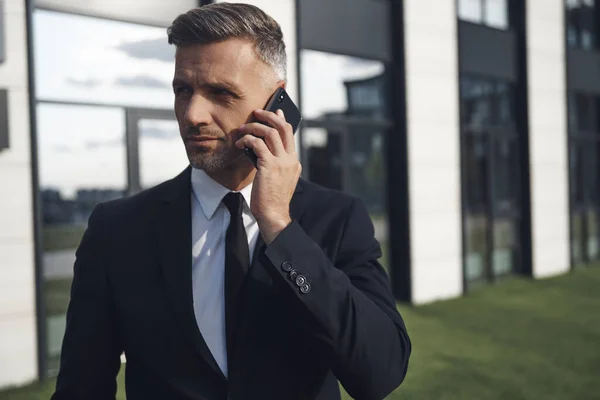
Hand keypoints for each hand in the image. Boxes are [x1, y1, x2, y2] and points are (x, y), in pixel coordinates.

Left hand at [236, 109, 301, 244]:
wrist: (273, 215)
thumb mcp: (277, 179)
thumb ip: (274, 163)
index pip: (290, 134)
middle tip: (256, 113)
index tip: (275, 111)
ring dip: (254, 127)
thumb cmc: (271, 199)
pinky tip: (239, 145)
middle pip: (283, 127)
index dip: (281, 120)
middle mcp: (291, 160)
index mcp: (294, 163)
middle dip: (269, 116)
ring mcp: (282, 162)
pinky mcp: (270, 166)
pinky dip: (247, 140)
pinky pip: (257, 144)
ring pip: (270, 132)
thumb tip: (260, 148)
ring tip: (242, 129)